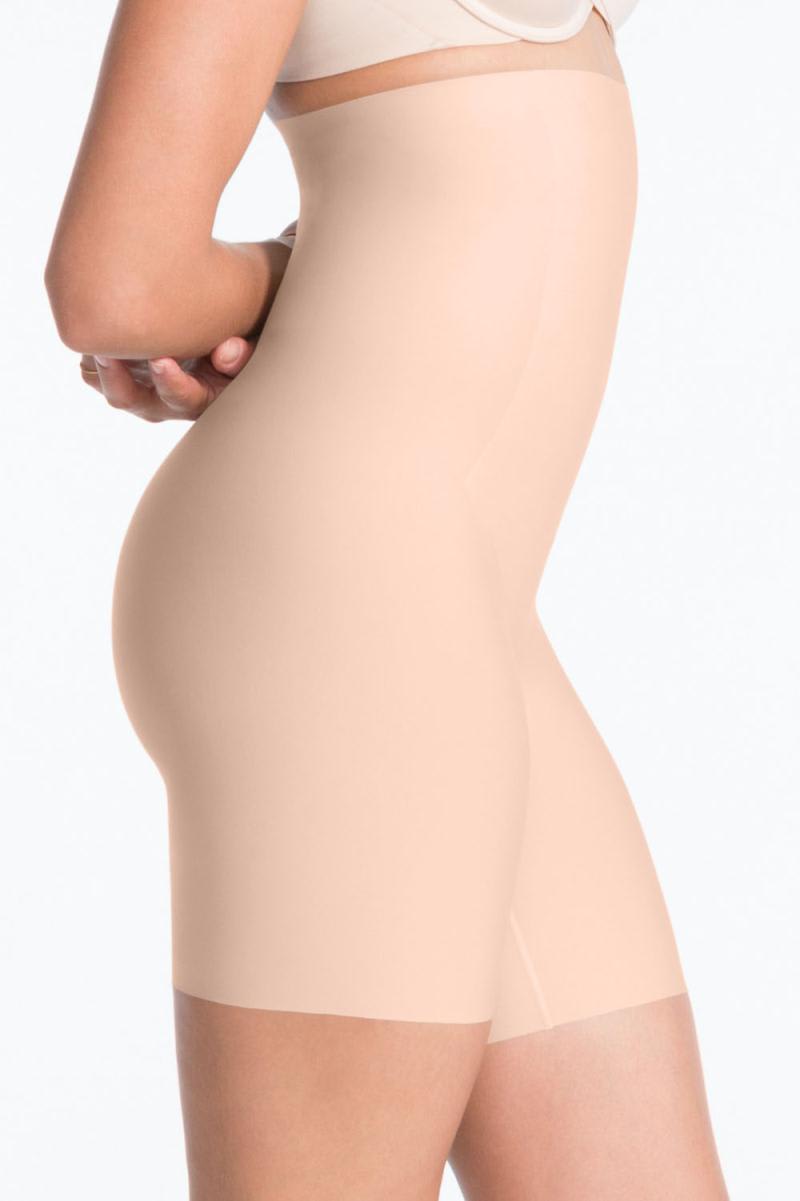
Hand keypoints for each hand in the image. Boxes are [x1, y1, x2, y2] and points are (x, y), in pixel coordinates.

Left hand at [79, 221, 297, 421]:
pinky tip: (91, 329)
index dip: (173, 384)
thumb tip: (225, 353)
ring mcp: (145, 387)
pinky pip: (98, 372)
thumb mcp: (256, 340)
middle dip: (118, 382)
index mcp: (205, 397)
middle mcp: (170, 399)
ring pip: (114, 390)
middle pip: (137, 403)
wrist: (225, 316)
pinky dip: (92, 355)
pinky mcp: (126, 372)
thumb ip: (244, 352)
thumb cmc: (244, 329)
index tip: (161, 360)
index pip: (185, 400)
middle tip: (105, 353)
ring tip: (90, 341)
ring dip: (99, 369)